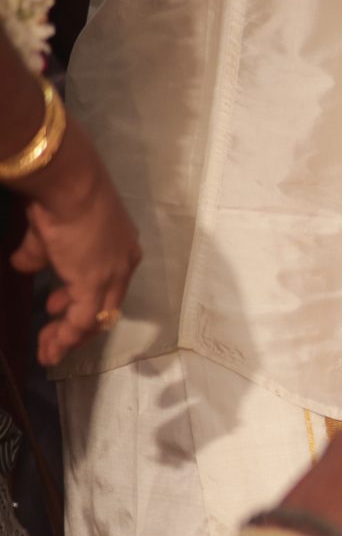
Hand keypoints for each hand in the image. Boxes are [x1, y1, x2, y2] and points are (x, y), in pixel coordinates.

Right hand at [10, 119, 138, 365]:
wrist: (69, 185)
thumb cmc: (59, 198)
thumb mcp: (48, 229)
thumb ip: (38, 253)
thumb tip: (23, 265)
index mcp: (121, 248)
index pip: (107, 284)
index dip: (81, 298)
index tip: (56, 306)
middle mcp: (124, 265)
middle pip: (105, 305)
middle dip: (77, 323)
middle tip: (54, 333)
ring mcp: (112, 277)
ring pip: (95, 318)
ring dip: (68, 336)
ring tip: (48, 348)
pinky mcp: (96, 287)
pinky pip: (84, 322)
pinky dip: (66, 339)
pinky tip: (51, 350)